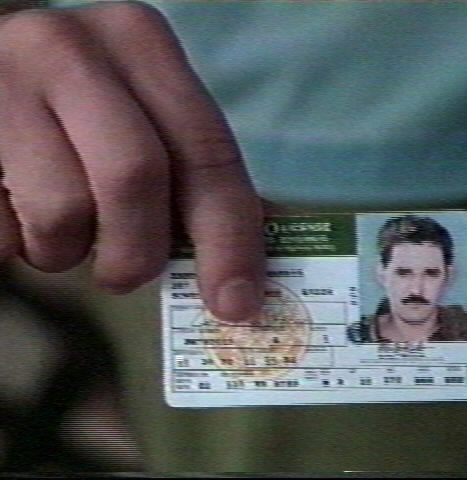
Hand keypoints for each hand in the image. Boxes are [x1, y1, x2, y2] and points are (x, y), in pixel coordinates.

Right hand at [0, 1, 263, 320]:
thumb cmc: (80, 114)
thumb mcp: (143, 119)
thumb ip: (192, 177)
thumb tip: (243, 273)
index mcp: (141, 42)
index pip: (207, 154)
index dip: (230, 240)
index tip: (237, 304)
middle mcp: (72, 47)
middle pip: (134, 177)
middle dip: (140, 252)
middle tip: (126, 274)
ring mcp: (3, 78)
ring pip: (61, 210)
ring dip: (68, 249)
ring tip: (59, 226)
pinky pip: (3, 229)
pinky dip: (18, 243)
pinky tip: (15, 207)